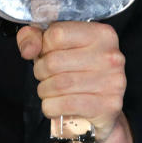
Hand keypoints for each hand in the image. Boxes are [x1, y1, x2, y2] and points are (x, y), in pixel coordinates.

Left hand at [17, 22, 132, 142]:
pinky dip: (51, 107)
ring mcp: (112, 81)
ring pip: (58, 85)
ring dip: (45, 90)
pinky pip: (65, 105)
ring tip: (49, 90)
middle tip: (45, 76)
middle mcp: (111, 55)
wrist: (102, 107)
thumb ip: (35, 38)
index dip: (43, 46)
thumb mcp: (57, 47)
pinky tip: (55, 105)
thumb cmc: (78, 73)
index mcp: (101, 34)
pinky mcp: (108, 105)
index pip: (56, 34)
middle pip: (54, 61)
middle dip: (40, 71)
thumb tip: (29, 49)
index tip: (48, 54)